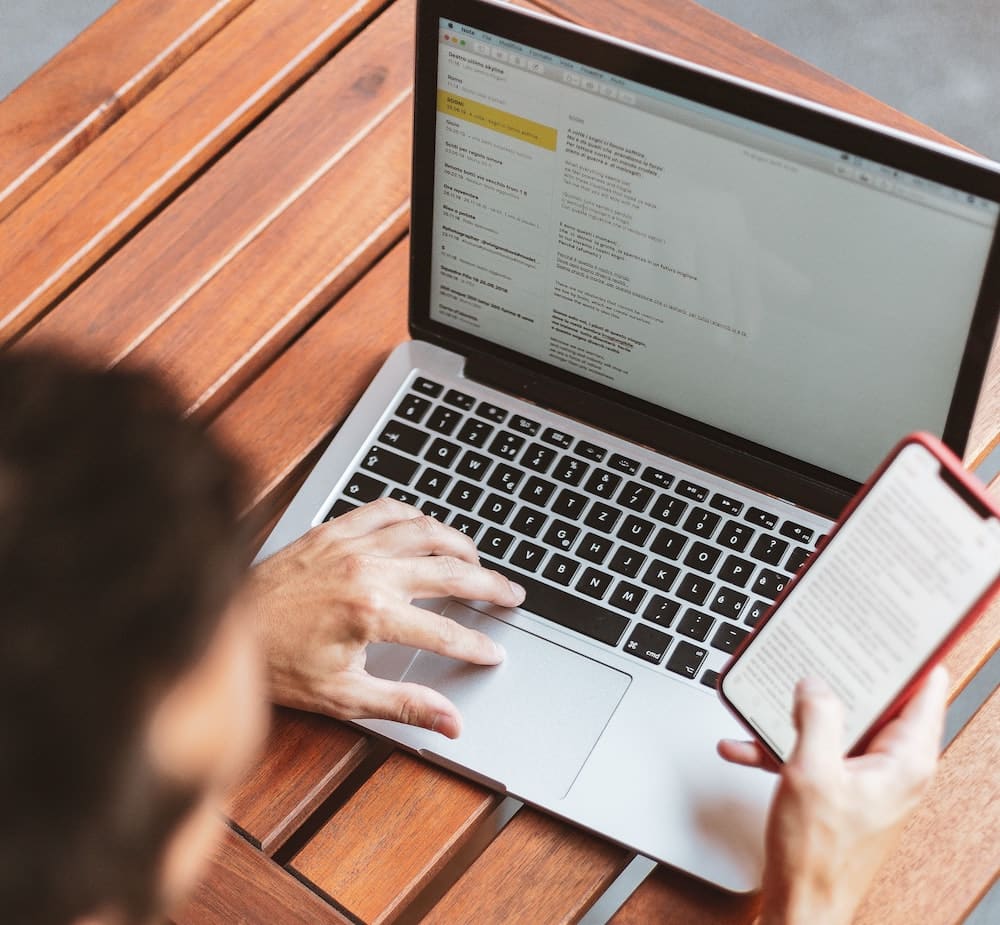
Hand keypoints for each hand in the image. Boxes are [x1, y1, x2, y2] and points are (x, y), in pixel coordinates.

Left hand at [250, 498, 524, 737]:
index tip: (494, 651)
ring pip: (425, 530)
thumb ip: (405, 704)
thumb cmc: (277, 665)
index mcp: (372, 614)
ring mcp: (351, 544)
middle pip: (450, 571)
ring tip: (477, 558)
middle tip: (511, 593)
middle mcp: (368, 571)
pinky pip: (386, 508)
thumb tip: (450, 723)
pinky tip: (424, 527)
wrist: (225, 627)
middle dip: (489, 584)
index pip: (445, 630)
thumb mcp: (344, 697)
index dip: (476, 643)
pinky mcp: (333, 530)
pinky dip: (414, 515)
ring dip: (459, 542)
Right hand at [718, 667, 948, 924]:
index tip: (897, 625)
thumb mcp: (811, 771)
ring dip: (801, 711)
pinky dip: (782, 744)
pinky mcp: (840, 789)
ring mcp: (866, 777)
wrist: (801, 906)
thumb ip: (816, 716)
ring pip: (838, 723)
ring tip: (772, 695)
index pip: (924, 689)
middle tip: (823, 644)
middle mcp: (892, 766)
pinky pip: (814, 751)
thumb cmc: (818, 854)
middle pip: (875, 700)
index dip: (912, 653)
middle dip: (843, 674)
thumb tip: (815, 683)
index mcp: (904, 759)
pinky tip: (745, 743)